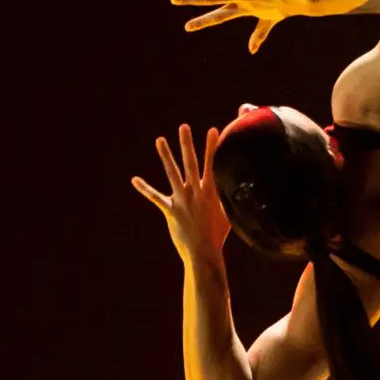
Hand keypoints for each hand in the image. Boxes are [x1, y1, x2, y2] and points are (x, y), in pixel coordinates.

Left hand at [132, 124, 230, 260]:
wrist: (204, 252)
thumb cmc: (219, 235)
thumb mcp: (230, 214)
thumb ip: (230, 199)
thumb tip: (244, 191)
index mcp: (212, 191)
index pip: (213, 164)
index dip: (213, 146)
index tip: (213, 129)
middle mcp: (196, 191)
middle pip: (192, 162)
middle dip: (187, 143)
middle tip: (184, 127)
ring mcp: (182, 200)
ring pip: (172, 173)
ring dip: (166, 156)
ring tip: (160, 140)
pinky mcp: (170, 210)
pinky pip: (155, 197)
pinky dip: (145, 188)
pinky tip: (135, 180)